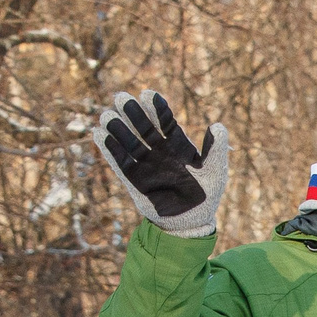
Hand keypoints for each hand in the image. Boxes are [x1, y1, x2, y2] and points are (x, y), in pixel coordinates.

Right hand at [93, 90, 229, 236]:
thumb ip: (215, 149)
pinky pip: (119, 161)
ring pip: (128, 141)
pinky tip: (98, 133)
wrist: (191, 222)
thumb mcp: (215, 171)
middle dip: (131, 112)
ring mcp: (145, 164)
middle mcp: (159, 150)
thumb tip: (218, 125)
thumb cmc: (206, 196)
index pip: (164, 120)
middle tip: (120, 97)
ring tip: (107, 115)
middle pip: (142, 126)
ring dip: (116, 127)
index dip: (155, 107)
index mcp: (177, 144)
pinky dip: (109, 148)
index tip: (147, 94)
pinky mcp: (133, 179)